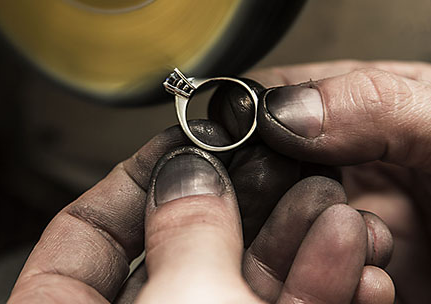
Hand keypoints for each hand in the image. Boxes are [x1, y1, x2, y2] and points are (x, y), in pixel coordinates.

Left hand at [8, 122, 394, 302]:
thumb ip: (184, 233)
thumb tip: (185, 173)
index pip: (79, 238)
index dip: (128, 180)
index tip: (179, 143)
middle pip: (178, 252)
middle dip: (239, 203)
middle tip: (273, 162)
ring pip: (245, 286)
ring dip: (296, 241)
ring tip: (331, 201)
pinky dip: (322, 288)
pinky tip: (352, 259)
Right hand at [244, 60, 430, 302]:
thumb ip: (385, 108)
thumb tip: (287, 107)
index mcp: (391, 109)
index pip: (295, 100)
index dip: (255, 115)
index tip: (227, 135)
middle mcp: (376, 168)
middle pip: (284, 174)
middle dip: (277, 193)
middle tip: (300, 205)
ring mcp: (381, 230)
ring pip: (301, 234)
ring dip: (312, 245)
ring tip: (362, 247)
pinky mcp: (389, 285)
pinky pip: (334, 285)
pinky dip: (339, 287)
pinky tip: (378, 283)